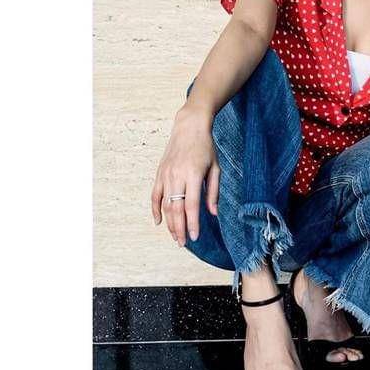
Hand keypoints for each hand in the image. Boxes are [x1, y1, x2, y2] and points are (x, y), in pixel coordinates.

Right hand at [151, 107, 219, 246]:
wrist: (189, 127)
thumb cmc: (206, 147)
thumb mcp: (215, 168)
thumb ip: (213, 191)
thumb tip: (213, 213)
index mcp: (193, 175)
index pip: (191, 205)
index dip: (192, 223)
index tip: (195, 237)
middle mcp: (177, 176)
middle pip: (176, 209)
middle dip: (179, 228)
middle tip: (183, 243)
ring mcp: (166, 174)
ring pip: (165, 204)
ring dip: (169, 223)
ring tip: (175, 236)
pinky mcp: (159, 173)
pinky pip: (155, 195)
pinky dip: (155, 209)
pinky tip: (158, 222)